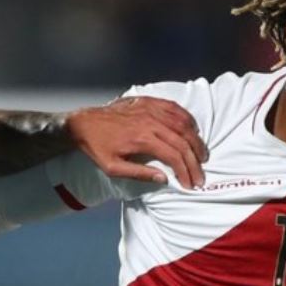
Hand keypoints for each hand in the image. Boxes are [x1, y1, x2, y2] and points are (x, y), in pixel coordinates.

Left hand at [66, 96, 206, 188]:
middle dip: (195, 160)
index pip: (174, 156)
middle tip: (200, 174)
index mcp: (142, 139)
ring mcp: (151, 109)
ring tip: (201, 155)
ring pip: (183, 124)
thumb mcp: (113, 167)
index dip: (186, 171)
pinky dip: (187, 119)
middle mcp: (150, 122)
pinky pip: (175, 108)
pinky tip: (192, 130)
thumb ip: (139, 174)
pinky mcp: (149, 102)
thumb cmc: (97, 147)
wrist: (84, 123)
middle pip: (183, 141)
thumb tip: (163, 178)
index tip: (190, 184)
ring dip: (196, 140)